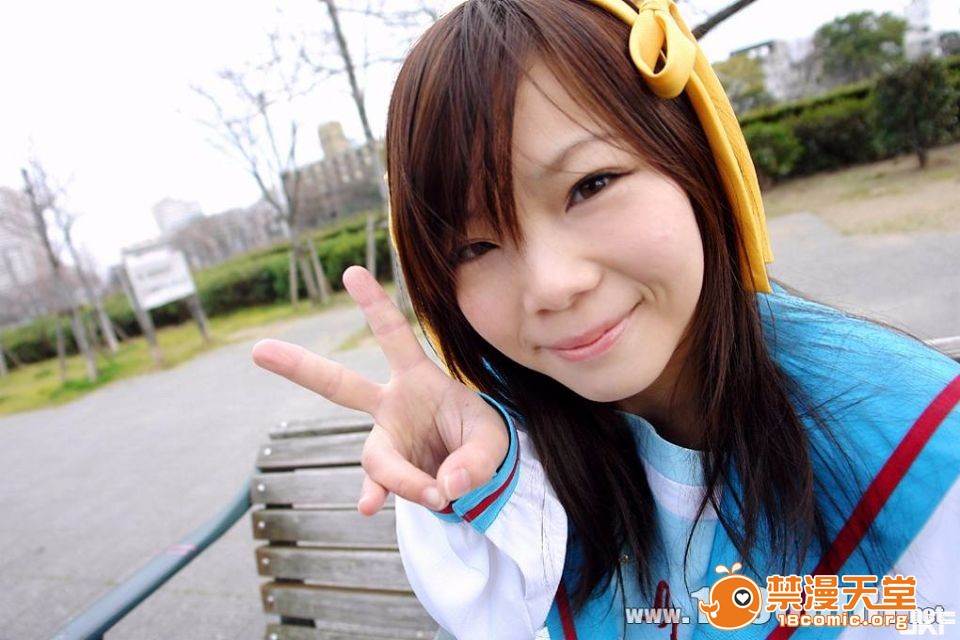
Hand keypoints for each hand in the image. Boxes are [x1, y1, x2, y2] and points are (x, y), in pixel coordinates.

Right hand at [251, 265, 509, 516]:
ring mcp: (387, 440)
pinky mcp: (391, 472)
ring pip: (375, 457)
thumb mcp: (492, 443)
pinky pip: (380, 484)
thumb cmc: (480, 440)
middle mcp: (391, 405)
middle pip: (339, 385)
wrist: (475, 472)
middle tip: (259, 349)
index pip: (394, 335)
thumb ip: (475, 462)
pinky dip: (381, 494)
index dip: (374, 305)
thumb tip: (443, 488)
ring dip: (404, 478)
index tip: (351, 272)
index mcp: (417, 378)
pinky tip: (368, 506)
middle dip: (300, 367)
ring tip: (436, 495)